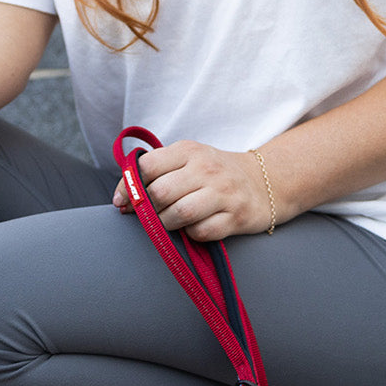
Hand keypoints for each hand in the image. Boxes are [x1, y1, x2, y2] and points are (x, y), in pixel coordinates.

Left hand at [111, 139, 274, 240]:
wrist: (264, 182)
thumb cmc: (213, 174)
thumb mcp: (188, 159)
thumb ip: (157, 170)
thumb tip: (122, 198)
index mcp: (188, 151)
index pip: (146, 167)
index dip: (127, 187)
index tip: (121, 203)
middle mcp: (206, 169)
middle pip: (160, 193)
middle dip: (146, 209)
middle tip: (145, 216)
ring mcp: (223, 193)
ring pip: (178, 214)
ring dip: (165, 224)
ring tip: (166, 224)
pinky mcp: (236, 217)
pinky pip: (201, 232)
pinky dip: (190, 234)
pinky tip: (192, 228)